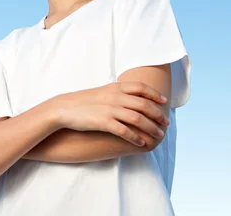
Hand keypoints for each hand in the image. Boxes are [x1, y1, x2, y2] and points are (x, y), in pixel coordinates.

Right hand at [54, 82, 169, 146]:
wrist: (64, 108)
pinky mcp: (104, 122)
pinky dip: (135, 138)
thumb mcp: (103, 92)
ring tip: (159, 136)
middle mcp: (115, 97)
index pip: (141, 88)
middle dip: (158, 114)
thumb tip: (133, 98)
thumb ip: (118, 93)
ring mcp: (110, 109)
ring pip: (138, 119)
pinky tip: (141, 143)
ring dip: (151, 128)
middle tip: (166, 123)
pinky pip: (124, 131)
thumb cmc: (83, 101)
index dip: (155, 94)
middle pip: (144, 105)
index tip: (164, 101)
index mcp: (115, 87)